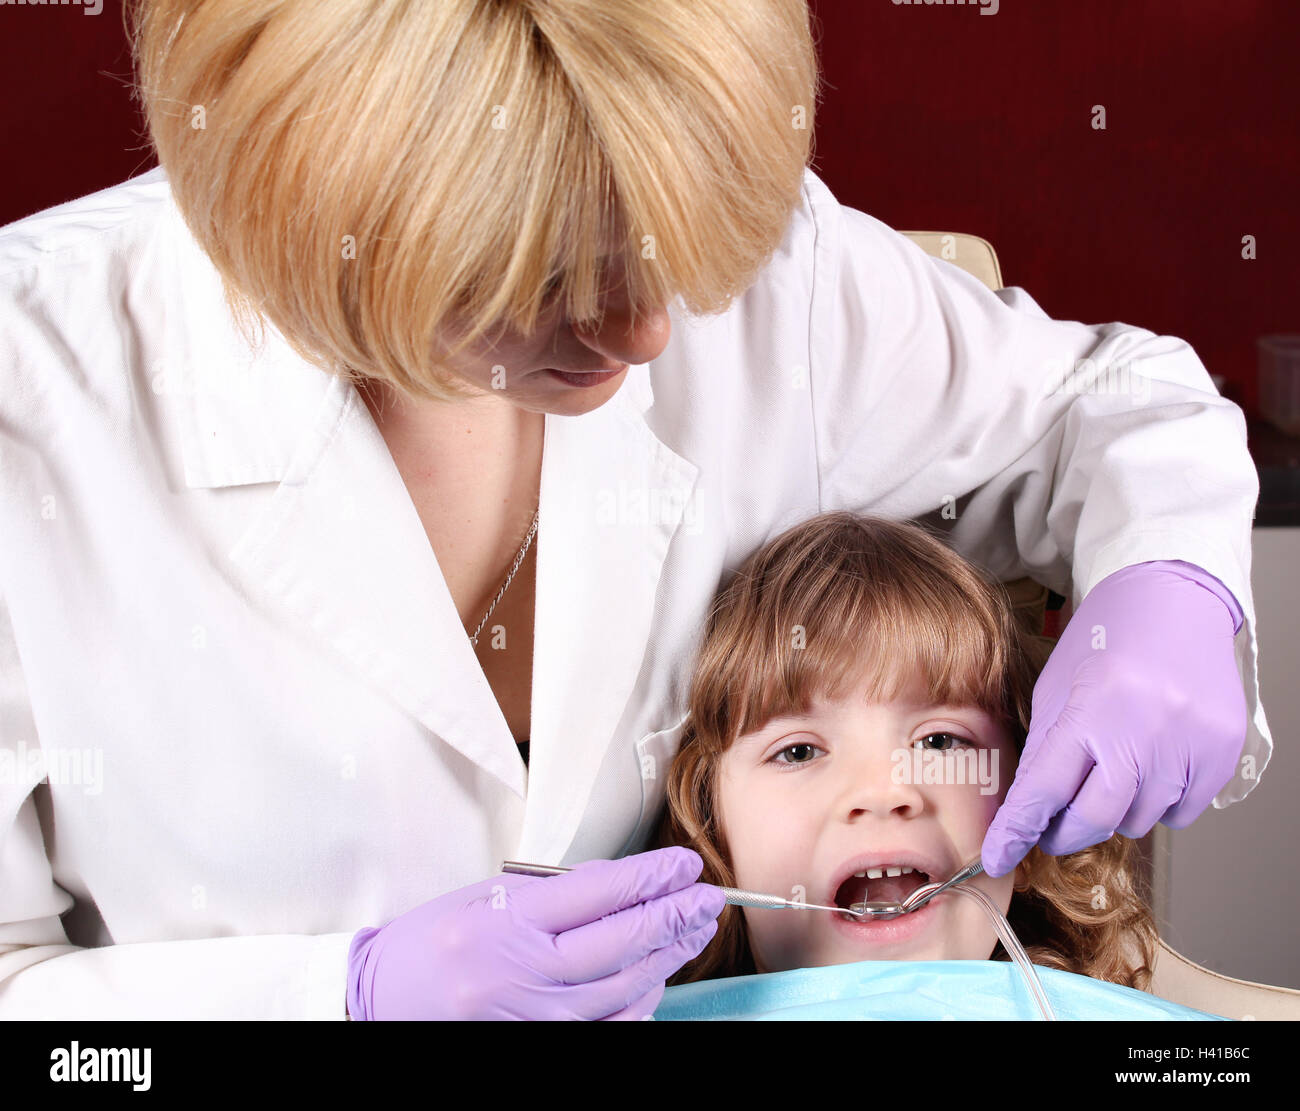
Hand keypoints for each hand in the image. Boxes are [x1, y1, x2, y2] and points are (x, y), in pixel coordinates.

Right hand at [346, 846, 724, 1019]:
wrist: (375, 1004)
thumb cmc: (427, 944)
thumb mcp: (481, 898)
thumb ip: (549, 894)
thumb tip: (617, 884)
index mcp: (504, 922)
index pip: (598, 892)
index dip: (651, 876)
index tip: (684, 865)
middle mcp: (519, 972)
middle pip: (620, 941)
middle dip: (674, 915)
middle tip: (709, 897)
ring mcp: (530, 1018)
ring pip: (622, 989)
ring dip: (666, 958)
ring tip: (695, 932)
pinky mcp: (534, 1044)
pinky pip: (606, 1028)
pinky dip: (638, 1004)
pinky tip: (657, 979)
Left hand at [983, 560, 1246, 876]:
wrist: (1171, 600)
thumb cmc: (1106, 640)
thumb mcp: (1056, 688)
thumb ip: (1046, 751)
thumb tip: (1029, 812)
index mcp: (1093, 708)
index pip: (1045, 788)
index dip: (1018, 830)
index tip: (998, 856)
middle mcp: (1146, 729)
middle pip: (1095, 818)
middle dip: (1064, 832)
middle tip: (1051, 828)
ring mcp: (1190, 743)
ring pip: (1139, 820)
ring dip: (1114, 810)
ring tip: (1110, 767)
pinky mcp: (1222, 751)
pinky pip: (1182, 811)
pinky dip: (1158, 801)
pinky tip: (1150, 765)